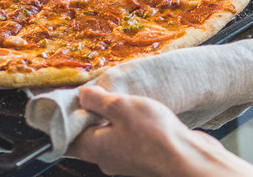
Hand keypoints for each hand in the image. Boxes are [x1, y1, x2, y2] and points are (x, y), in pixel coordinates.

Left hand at [67, 86, 252, 176]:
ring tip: (122, 98)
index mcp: (92, 148)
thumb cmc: (154, 137)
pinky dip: (130, 124)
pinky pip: (129, 137)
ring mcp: (126, 159)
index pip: (65, 137)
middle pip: (88, 134)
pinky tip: (140, 111)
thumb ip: (98, 100)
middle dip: (90, 113)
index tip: (68, 99)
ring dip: (113, 118)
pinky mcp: (144, 156)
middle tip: (97, 92)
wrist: (188, 159)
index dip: (64, 118)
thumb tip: (82, 95)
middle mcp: (106, 158)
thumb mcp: (120, 107)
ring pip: (110, 135)